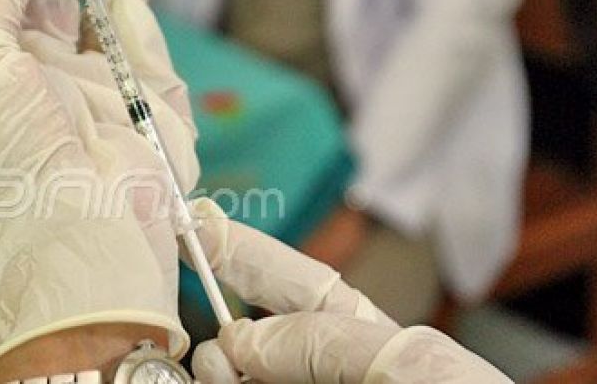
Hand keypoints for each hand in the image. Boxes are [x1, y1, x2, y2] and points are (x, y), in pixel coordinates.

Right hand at [188, 199, 509, 383]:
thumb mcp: (410, 367)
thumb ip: (323, 342)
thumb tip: (241, 341)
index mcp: (363, 339)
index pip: (289, 282)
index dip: (240, 253)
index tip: (190, 228)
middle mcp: (320, 376)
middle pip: (247, 345)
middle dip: (212, 336)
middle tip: (186, 347)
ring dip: (204, 378)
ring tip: (189, 380)